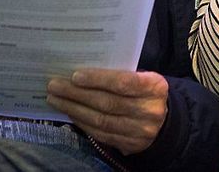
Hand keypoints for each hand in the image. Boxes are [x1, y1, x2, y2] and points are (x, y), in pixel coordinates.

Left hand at [47, 69, 167, 154]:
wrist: (164, 121)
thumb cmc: (145, 92)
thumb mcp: (143, 78)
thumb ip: (120, 75)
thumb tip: (82, 73)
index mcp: (155, 87)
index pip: (124, 83)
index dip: (98, 79)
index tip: (74, 76)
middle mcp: (149, 110)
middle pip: (108, 103)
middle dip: (77, 94)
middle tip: (55, 86)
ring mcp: (140, 131)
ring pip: (101, 120)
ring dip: (74, 109)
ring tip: (56, 99)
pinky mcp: (130, 145)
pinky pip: (101, 134)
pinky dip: (82, 123)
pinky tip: (70, 113)